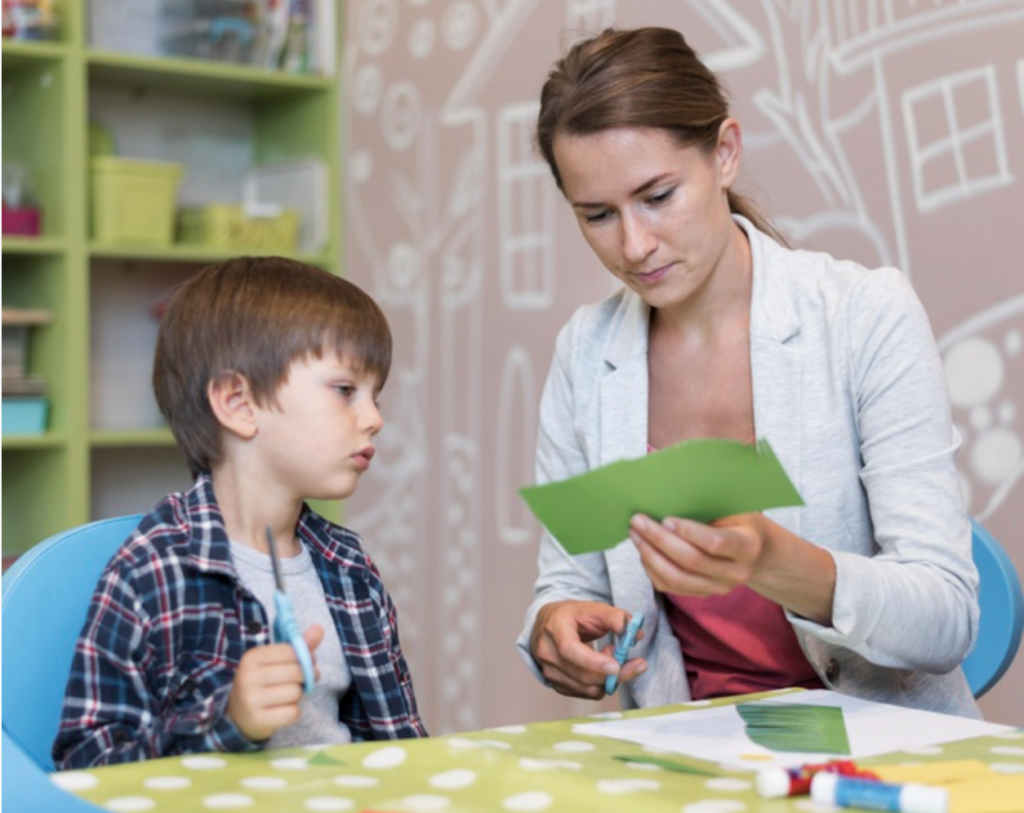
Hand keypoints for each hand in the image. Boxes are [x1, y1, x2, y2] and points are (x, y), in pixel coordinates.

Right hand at [226, 625, 323, 741]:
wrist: (239, 715)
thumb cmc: (264, 682)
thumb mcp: (276, 661)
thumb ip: (299, 646)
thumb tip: (320, 628)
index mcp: (252, 657)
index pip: (290, 651)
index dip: (305, 657)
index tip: (305, 663)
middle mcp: (248, 677)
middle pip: (296, 672)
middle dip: (304, 677)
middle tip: (300, 681)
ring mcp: (251, 699)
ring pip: (295, 693)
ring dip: (298, 695)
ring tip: (287, 696)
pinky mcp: (258, 719)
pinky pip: (292, 713)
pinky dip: (293, 712)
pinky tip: (282, 710)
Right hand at [529, 601, 645, 698]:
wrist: (549, 625)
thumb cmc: (572, 616)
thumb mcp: (593, 608)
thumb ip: (616, 617)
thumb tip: (635, 634)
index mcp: (555, 627)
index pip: (570, 649)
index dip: (593, 662)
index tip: (616, 666)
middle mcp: (547, 651)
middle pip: (582, 674)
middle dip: (613, 674)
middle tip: (633, 662)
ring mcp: (549, 671)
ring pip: (586, 688)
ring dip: (608, 678)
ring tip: (610, 657)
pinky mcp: (555, 684)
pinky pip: (585, 694)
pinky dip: (600, 684)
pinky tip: (601, 668)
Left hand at [630, 513, 836, 622]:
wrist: (758, 552)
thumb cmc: (740, 521)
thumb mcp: (735, 507)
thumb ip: (709, 504)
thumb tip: (669, 490)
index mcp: (747, 546)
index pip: (714, 543)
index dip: (688, 532)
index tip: (666, 518)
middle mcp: (735, 572)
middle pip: (690, 562)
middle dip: (659, 540)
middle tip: (638, 521)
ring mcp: (719, 587)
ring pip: (676, 579)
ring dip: (649, 556)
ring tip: (636, 535)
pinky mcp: (703, 594)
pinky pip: (670, 587)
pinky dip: (651, 569)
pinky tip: (644, 550)